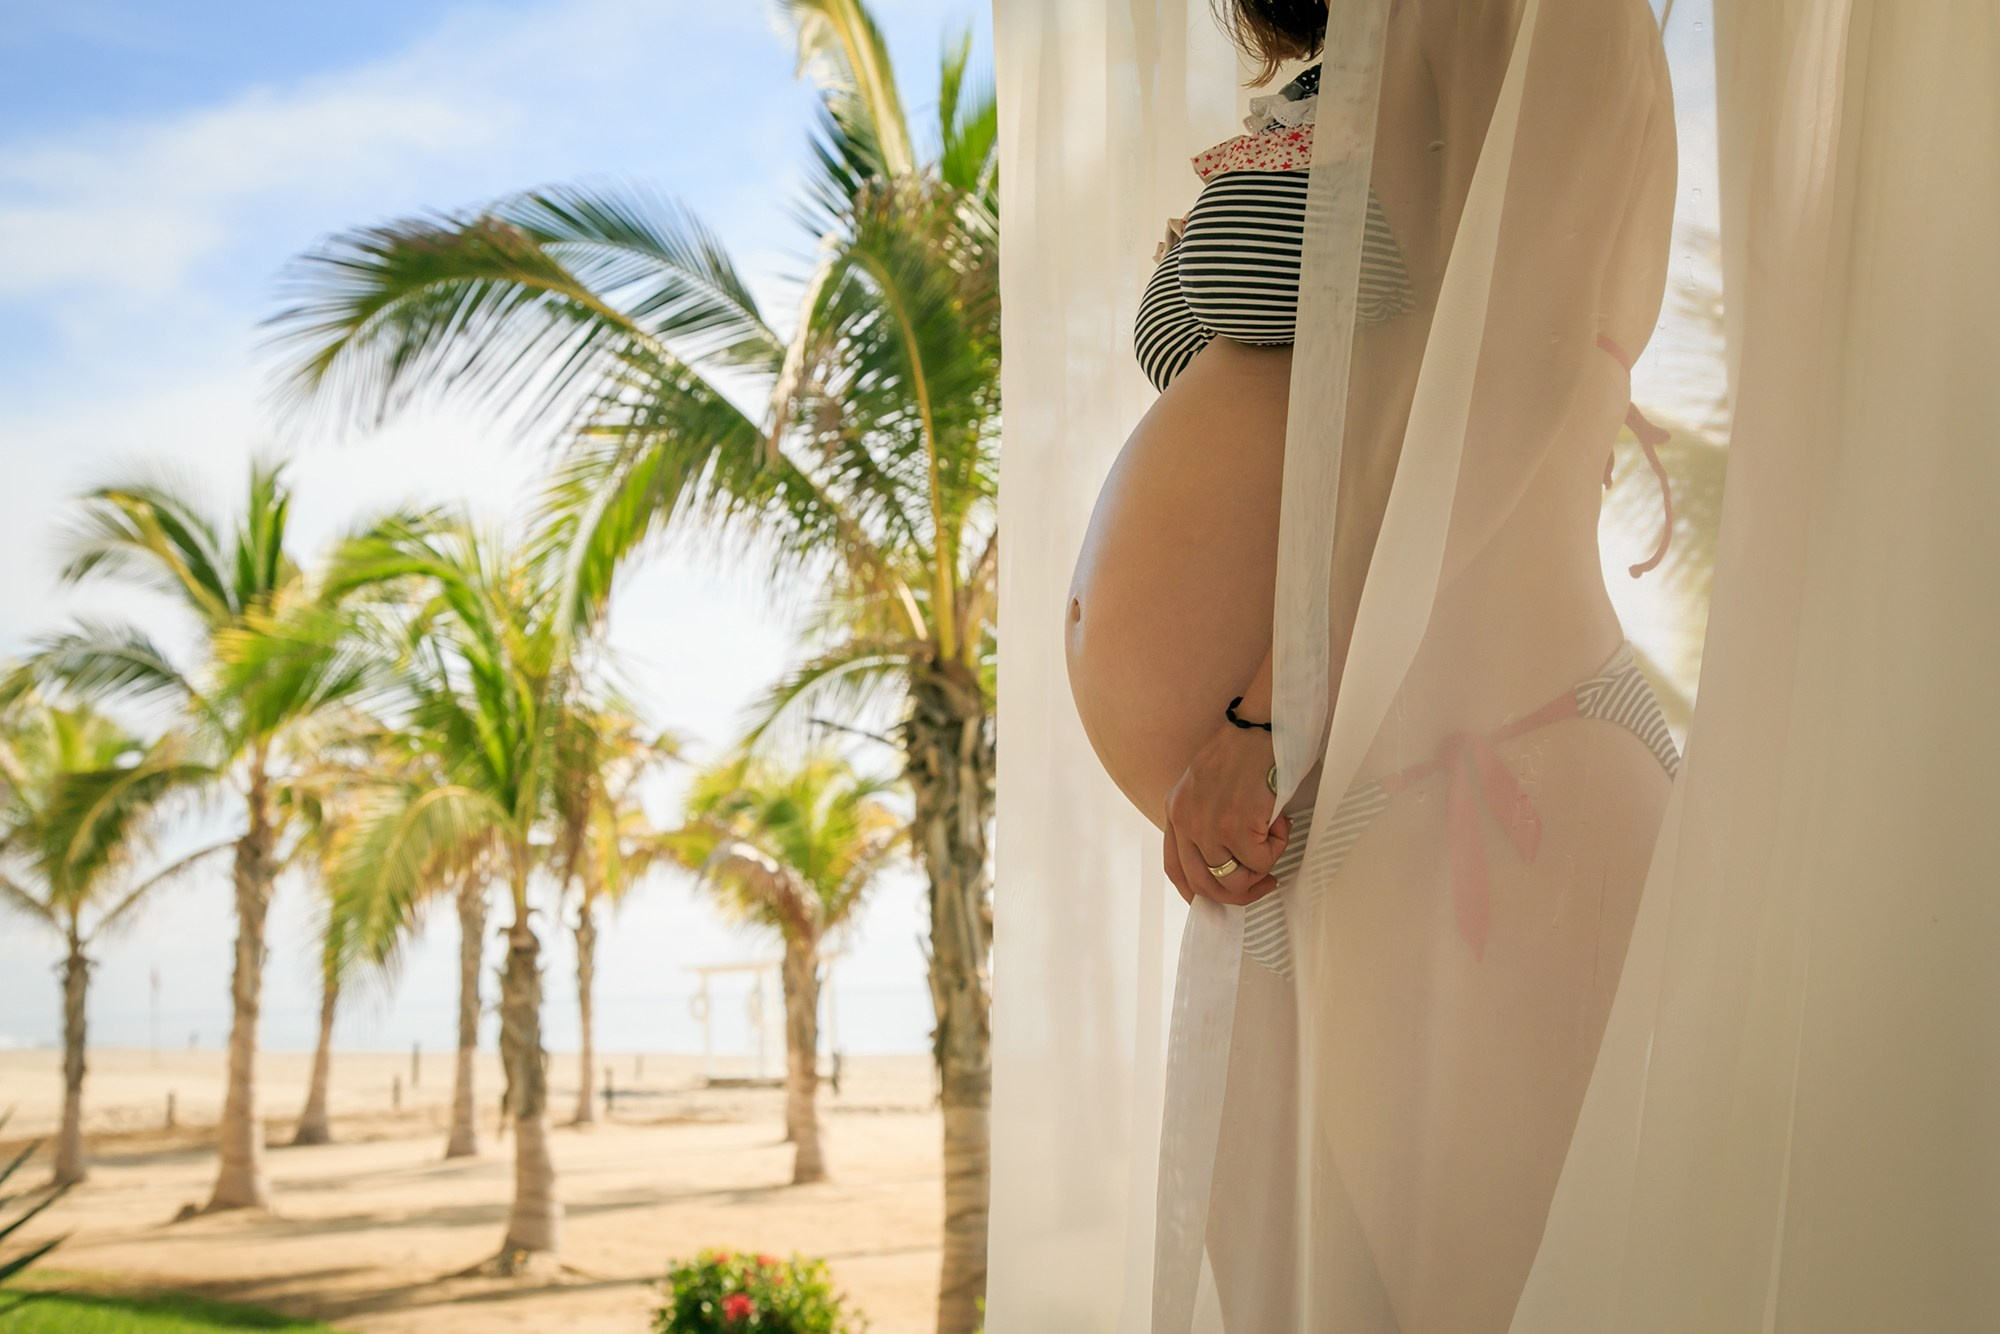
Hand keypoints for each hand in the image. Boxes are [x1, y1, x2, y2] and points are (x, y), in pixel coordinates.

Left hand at [1163, 716, 1291, 905]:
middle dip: (1238, 894)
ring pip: (1235, 880)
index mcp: (1175, 812)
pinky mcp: (1235, 826)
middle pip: (1203, 885)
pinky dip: (1278, 848)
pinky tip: (1281, 822)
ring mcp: (1208, 827)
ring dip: (1262, 867)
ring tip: (1274, 837)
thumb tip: (1227, 867)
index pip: (1175, 869)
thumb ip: (1206, 821)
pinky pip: (1260, 862)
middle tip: (1264, 882)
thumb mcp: (1206, 788)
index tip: (1221, 897)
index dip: (1198, 892)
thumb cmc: (1242, 753)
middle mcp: (1185, 822)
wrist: (1259, 728)